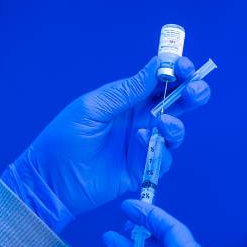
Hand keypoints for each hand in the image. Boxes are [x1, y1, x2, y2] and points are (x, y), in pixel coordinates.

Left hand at [2, 56, 209, 230]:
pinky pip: (164, 158)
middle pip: (177, 103)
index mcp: (128, 100)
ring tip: (164, 123)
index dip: (176, 71)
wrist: (50, 180)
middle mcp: (141, 119)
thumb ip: (126, 91)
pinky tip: (141, 143)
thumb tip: (157, 66)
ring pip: (175, 131)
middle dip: (192, 93)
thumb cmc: (64, 138)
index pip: (159, 81)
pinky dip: (158, 149)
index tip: (185, 66)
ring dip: (176, 124)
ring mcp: (144, 144)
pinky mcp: (143, 168)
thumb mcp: (92, 107)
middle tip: (196, 90)